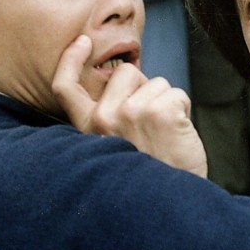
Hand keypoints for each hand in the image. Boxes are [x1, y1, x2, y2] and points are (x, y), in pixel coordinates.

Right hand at [52, 35, 207, 177]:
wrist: (169, 208)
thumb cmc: (149, 177)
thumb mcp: (115, 149)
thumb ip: (112, 117)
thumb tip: (128, 79)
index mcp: (89, 129)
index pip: (66, 87)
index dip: (71, 59)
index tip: (83, 42)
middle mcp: (104, 119)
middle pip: (126, 72)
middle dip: (144, 88)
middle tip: (151, 125)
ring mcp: (130, 113)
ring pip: (157, 83)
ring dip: (167, 104)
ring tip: (165, 138)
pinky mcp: (159, 112)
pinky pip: (177, 93)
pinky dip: (184, 110)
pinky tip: (177, 137)